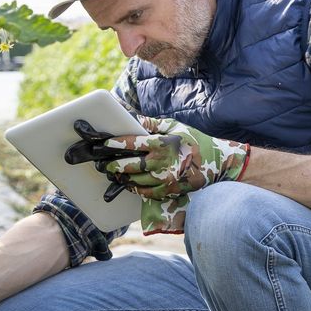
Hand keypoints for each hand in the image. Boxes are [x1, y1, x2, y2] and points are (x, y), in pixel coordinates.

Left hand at [65, 117, 249, 233]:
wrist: (219, 166)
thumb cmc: (193, 141)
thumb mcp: (173, 126)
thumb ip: (148, 123)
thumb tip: (126, 115)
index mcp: (161, 144)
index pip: (129, 143)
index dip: (108, 142)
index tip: (94, 140)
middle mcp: (160, 164)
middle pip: (123, 165)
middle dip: (105, 162)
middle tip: (92, 158)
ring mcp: (162, 182)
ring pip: (128, 180)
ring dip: (115, 175)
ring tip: (106, 168)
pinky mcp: (164, 194)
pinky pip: (139, 192)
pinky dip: (129, 186)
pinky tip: (123, 180)